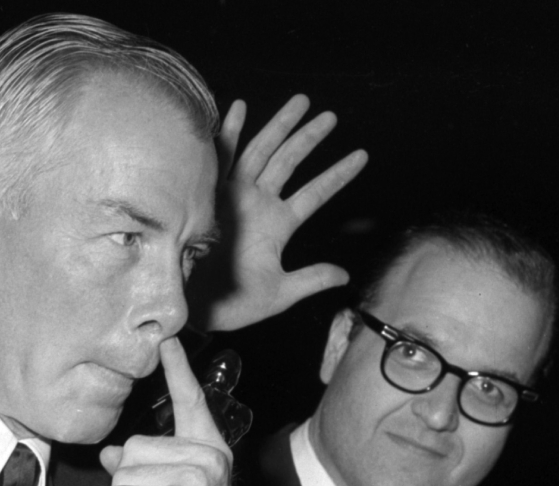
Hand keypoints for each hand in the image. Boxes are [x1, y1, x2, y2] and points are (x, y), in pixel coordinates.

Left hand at [101, 338, 236, 485]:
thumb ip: (146, 467)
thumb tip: (112, 453)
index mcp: (209, 454)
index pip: (190, 403)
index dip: (177, 371)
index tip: (168, 340)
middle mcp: (210, 459)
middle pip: (136, 446)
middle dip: (129, 479)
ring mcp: (200, 474)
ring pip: (129, 467)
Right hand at [196, 95, 368, 332]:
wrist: (197, 309)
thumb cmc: (235, 304)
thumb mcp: (280, 292)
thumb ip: (311, 279)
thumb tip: (344, 276)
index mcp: (278, 224)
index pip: (315, 193)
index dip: (338, 174)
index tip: (362, 156)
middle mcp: (258, 204)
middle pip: (289, 162)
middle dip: (309, 137)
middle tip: (330, 116)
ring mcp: (235, 197)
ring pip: (262, 153)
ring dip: (280, 127)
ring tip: (302, 103)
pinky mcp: (209, 197)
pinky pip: (221, 160)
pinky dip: (229, 134)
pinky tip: (239, 107)